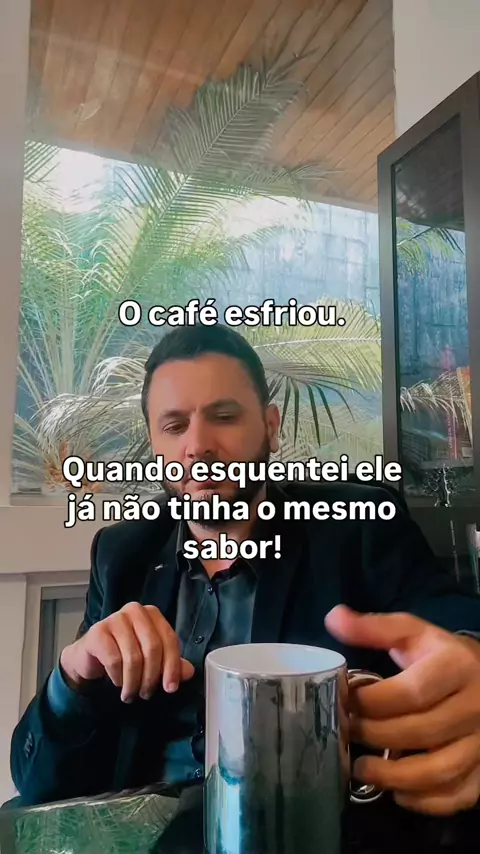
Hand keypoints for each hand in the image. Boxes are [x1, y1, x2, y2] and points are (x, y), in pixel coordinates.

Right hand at [60, 602, 193, 702]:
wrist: (90, 656)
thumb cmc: (124, 654)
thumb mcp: (151, 660)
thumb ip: (171, 664)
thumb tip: (189, 672)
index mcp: (152, 614)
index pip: (169, 639)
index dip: (172, 666)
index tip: (170, 688)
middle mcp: (135, 611)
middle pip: (152, 647)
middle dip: (151, 676)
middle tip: (146, 694)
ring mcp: (115, 619)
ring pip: (133, 657)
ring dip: (133, 682)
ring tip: (131, 694)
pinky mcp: (97, 632)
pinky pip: (114, 660)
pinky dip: (118, 677)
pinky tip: (117, 682)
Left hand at [325, 605, 479, 815]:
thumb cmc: (442, 655)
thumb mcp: (413, 633)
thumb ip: (374, 628)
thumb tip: (333, 617)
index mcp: (457, 666)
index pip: (411, 692)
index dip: (373, 701)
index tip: (346, 701)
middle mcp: (476, 706)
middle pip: (421, 731)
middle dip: (376, 736)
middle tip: (347, 733)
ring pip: (441, 770)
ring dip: (395, 777)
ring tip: (361, 770)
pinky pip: (460, 794)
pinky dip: (426, 801)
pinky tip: (398, 793)